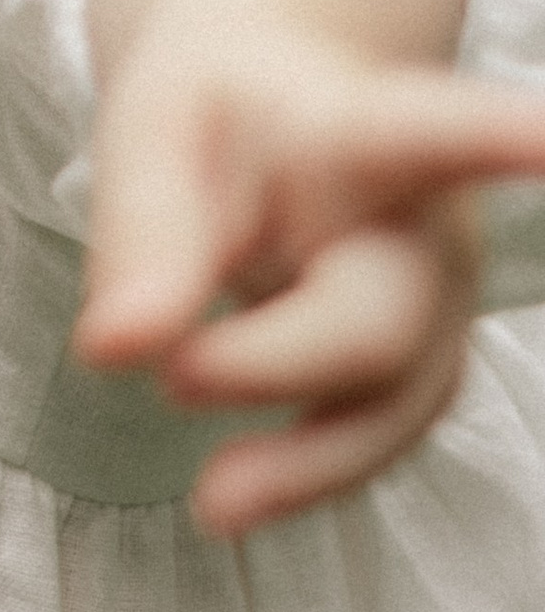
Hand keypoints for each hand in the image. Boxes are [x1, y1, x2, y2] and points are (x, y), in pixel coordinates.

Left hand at [80, 0, 544, 536]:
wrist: (263, 107)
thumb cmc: (214, 116)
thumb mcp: (153, 134)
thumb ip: (143, 233)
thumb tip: (112, 353)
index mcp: (365, 132)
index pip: (435, 135)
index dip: (499, 140)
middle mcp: (424, 226)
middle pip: (384, 321)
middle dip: (283, 366)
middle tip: (172, 378)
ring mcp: (434, 306)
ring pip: (394, 406)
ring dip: (309, 466)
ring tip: (213, 504)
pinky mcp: (413, 368)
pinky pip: (370, 434)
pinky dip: (304, 471)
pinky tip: (232, 492)